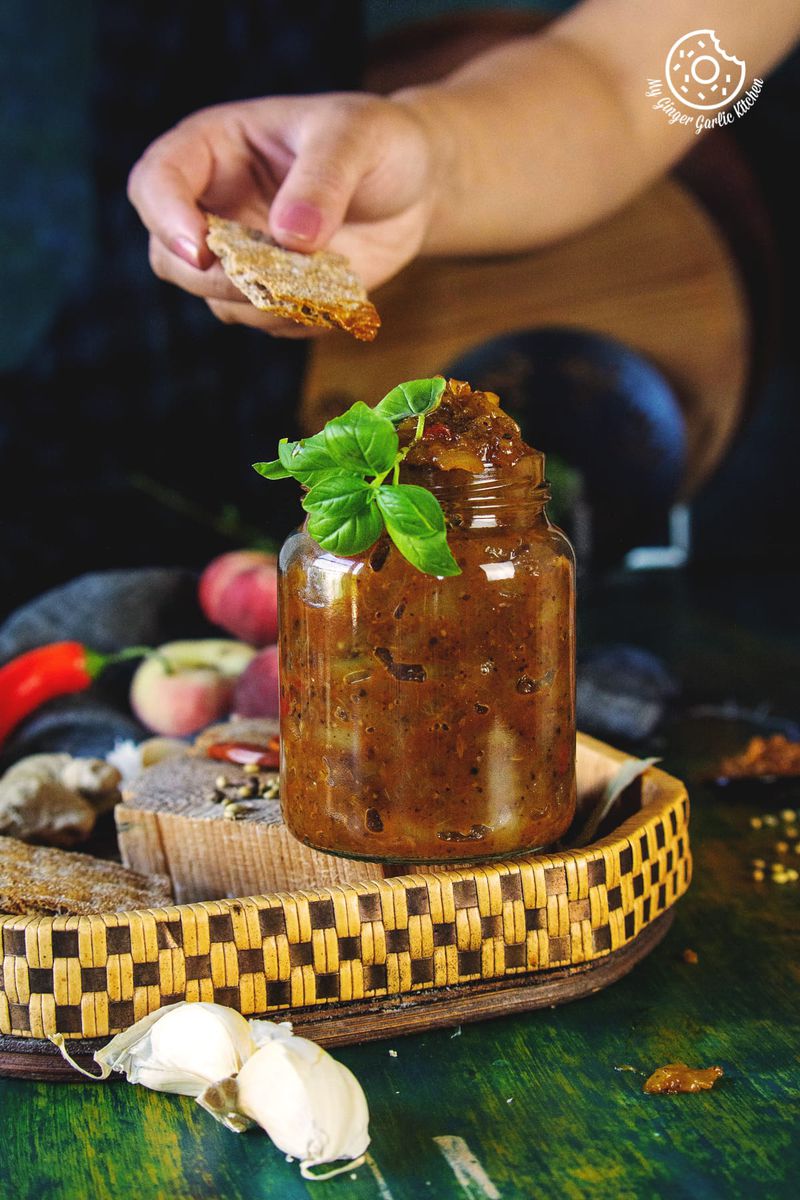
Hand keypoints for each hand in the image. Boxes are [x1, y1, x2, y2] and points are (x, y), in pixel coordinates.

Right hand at [127, 93, 440, 336]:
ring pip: (216, 300)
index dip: (166, 217)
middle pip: (171, 258)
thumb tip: (290, 236)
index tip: (200, 248)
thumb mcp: (357, 138)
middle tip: (278, 279)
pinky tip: (338, 296)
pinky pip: (264, 322)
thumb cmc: (378, 142)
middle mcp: (214, 205)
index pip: (157, 181)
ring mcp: (240, 254)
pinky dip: (298, 320)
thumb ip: (323, 180)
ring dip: (267, 305)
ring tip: (328, 281)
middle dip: (217, 279)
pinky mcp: (270, 291)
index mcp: (214, 148)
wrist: (414, 187)